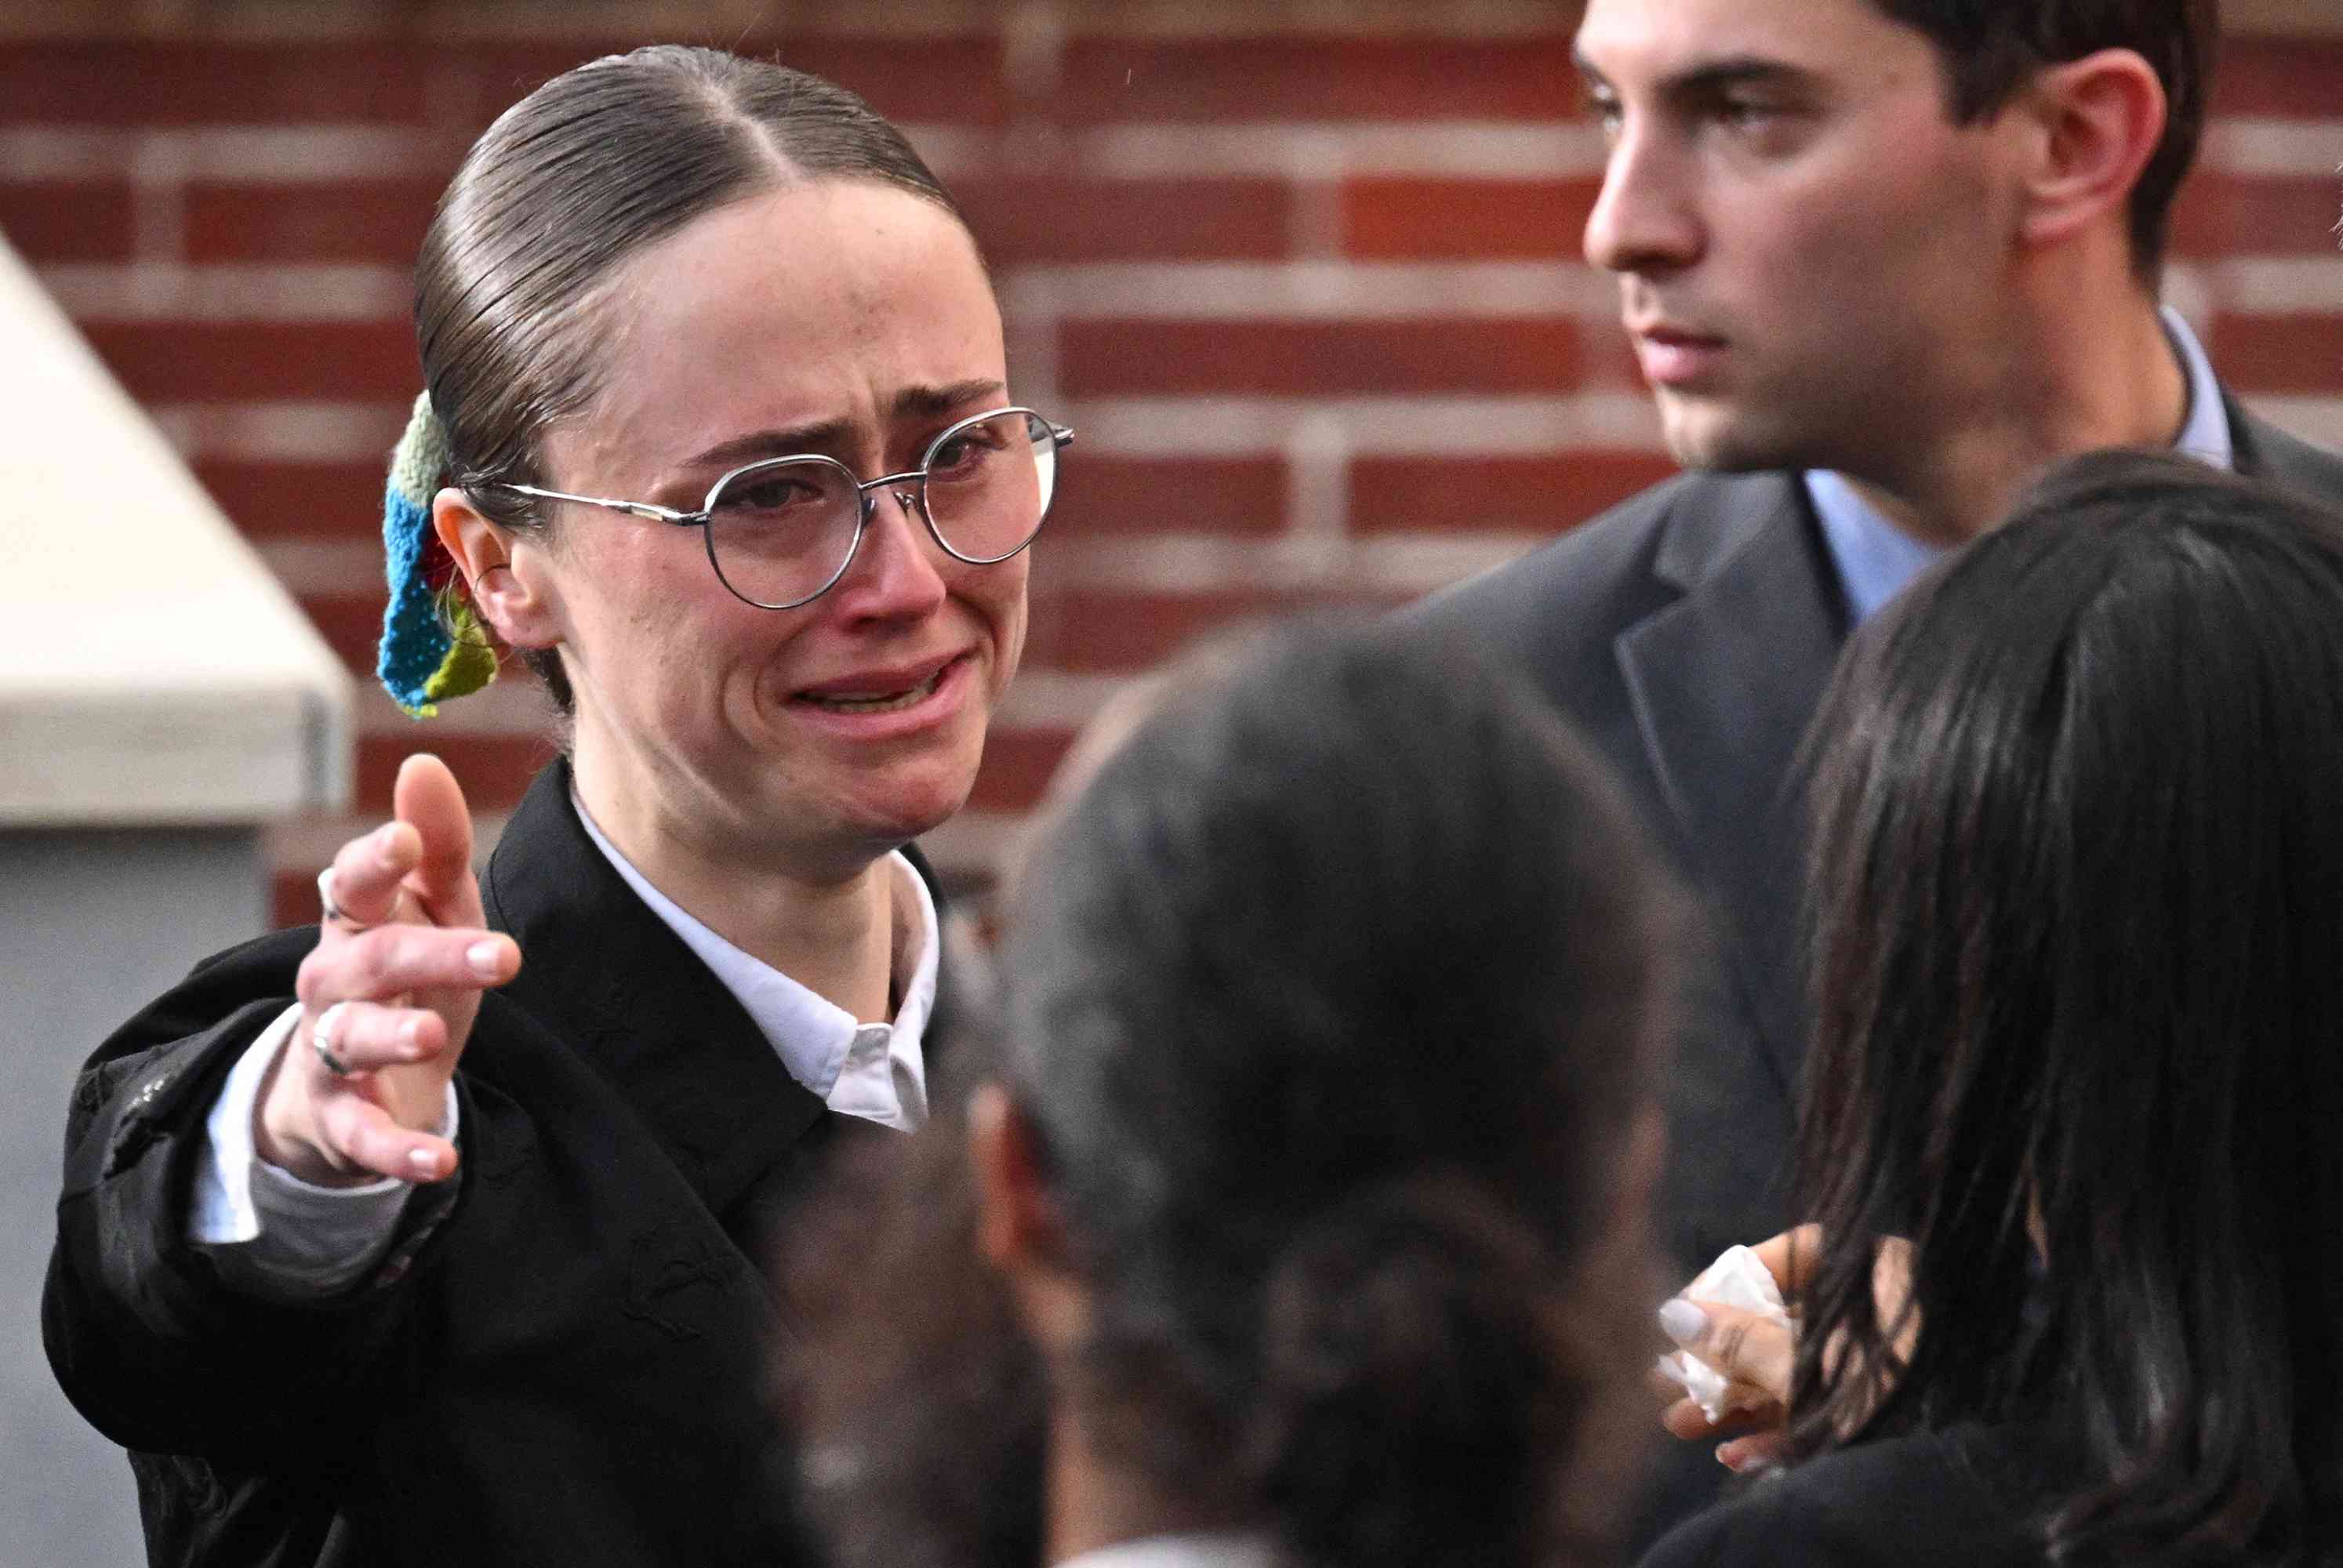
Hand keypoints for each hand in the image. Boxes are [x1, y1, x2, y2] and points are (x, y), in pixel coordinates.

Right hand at [256, 754, 518, 1185]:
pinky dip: (399, 1151)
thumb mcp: (433, 911)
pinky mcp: (341, 1119)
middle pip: (375, 961)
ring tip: (432, 1037)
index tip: (406, 840)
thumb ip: (437, 846)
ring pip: (350, 1039)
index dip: (375, 862)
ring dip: (392, 1038)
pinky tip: (442, 1161)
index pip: (354, 882)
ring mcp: (330, 1051)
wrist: (350, 1082)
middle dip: (432, 954)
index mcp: (356, 923)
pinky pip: (364, 1136)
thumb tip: (425, 759)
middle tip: (503, 955)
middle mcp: (332, 982)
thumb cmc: (405, 976)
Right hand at [1653, 1225, 1915, 1472]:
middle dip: (1720, 1360)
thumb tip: (1675, 1315)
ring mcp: (1899, 1367)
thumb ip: (1744, 1342)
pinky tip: (1736, 1456)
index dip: (1727, 1282)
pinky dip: (1785, 1434)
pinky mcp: (1902, 1418)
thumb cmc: (1914, 1395)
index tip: (1681, 1312)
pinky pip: (1834, 1418)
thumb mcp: (1814, 1367)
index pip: (1794, 1255)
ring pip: (1803, 1377)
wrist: (1995, 1471)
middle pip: (1787, 1324)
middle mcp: (1892, 1312)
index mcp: (1885, 1270)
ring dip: (1739, 1403)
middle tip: (1665, 1382)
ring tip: (1679, 1423)